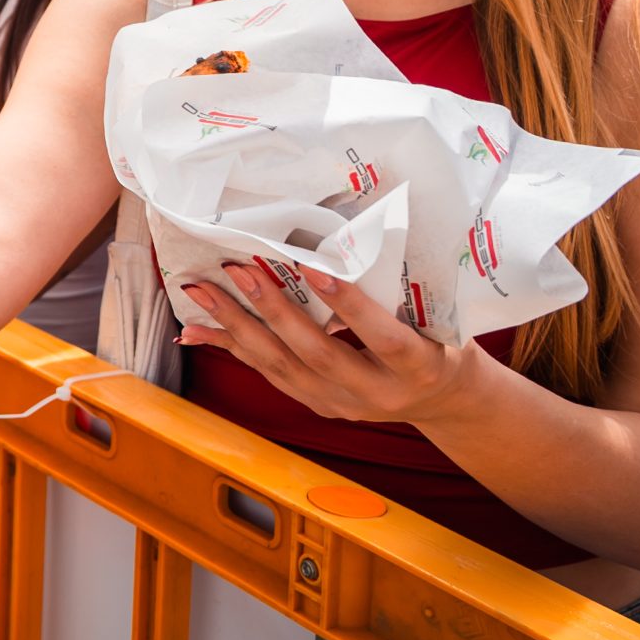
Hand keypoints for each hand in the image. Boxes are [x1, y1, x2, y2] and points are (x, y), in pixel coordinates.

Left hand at [177, 262, 489, 426]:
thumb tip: (346, 235)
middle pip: (318, 354)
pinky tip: (197, 329)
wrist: (442, 397)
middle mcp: (378, 393)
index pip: (384, 338)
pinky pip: (268, 373)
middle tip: (238, 270)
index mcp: (419, 367)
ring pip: (283, 366)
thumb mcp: (438, 316)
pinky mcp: (318, 404)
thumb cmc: (441, 338)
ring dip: (237, 326)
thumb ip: (398, 289)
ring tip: (202, 292)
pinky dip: (231, 347)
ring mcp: (343, 404)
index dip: (350, 306)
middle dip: (274, 311)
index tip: (315, 269)